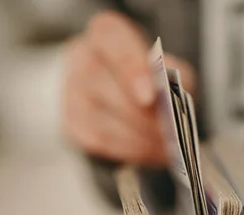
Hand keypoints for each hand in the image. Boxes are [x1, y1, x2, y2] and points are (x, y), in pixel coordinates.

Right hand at [62, 11, 195, 162]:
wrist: (128, 98)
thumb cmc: (151, 78)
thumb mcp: (169, 69)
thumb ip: (171, 75)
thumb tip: (166, 90)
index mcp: (106, 34)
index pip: (112, 42)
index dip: (130, 69)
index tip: (150, 97)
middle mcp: (82, 57)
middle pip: (101, 83)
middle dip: (138, 114)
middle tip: (167, 132)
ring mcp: (71, 91)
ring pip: (98, 116)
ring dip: (136, 137)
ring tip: (164, 147)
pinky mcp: (72, 123)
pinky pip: (98, 140)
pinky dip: (127, 149)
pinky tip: (148, 152)